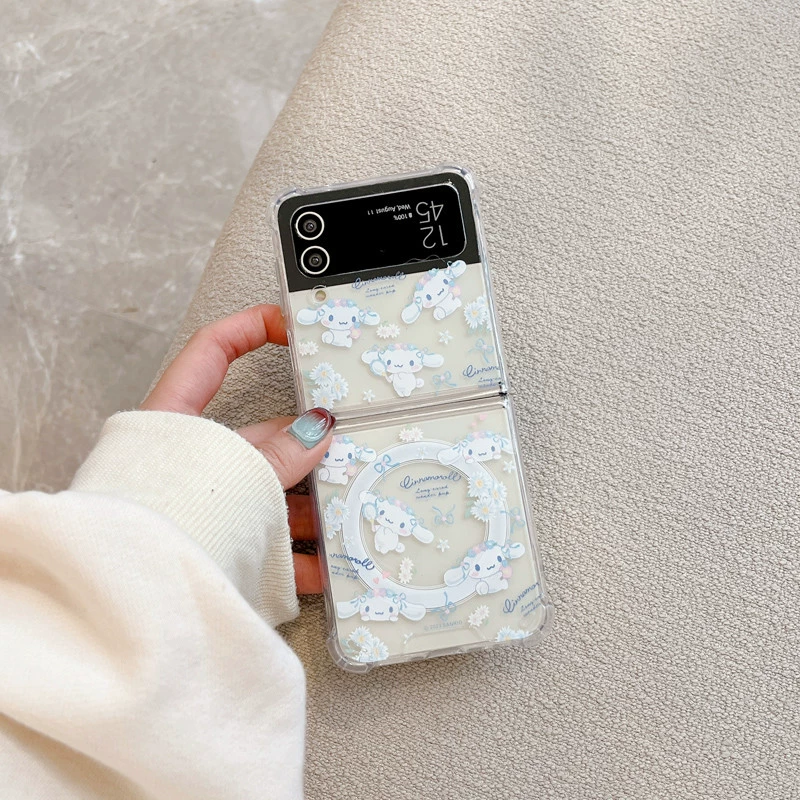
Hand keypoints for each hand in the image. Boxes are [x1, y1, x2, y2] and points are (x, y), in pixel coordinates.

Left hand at [141, 304, 333, 593]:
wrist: (128, 602)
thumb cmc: (161, 524)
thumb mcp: (232, 475)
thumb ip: (280, 455)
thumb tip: (320, 429)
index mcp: (176, 420)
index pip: (211, 350)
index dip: (250, 327)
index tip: (291, 325)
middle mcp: (190, 458)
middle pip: (259, 436)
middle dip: (306, 446)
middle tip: (346, 447)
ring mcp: (205, 502)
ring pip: (267, 491)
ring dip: (309, 506)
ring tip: (345, 510)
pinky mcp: (216, 542)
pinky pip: (263, 540)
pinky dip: (297, 552)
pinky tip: (326, 562)